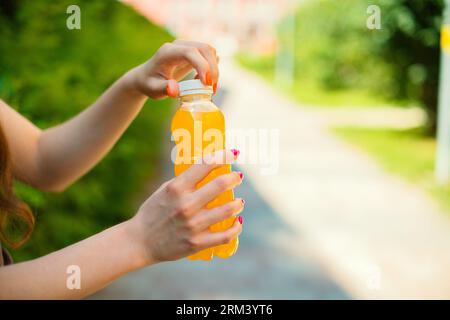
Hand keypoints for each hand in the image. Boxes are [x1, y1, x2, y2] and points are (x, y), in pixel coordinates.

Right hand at [129, 150, 243, 263]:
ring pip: (227, 209)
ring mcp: (193, 225)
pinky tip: (237, 221)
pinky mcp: (197, 243)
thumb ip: (185, 181)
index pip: (205, 165)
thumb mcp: (164, 190)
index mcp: (176, 188)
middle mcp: (186, 205)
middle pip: (220, 185)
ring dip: (238, 203)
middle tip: (237, 177)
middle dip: (234, 178)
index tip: (233, 153)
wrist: (140, 242)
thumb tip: (208, 169)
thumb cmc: (153, 212)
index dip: (223, 156)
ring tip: (239, 201)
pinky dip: (236, 227)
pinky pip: (225, 235)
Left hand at [130, 40, 218, 99]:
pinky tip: (201, 80)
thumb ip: (164, 89)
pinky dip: (212, 68)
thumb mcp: (153, 89)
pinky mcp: (193, 51)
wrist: (147, 76)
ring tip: (205, 86)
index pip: (190, 52)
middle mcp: (179, 45)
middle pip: (204, 49)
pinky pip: (209, 55)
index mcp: (168, 52)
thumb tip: (175, 90)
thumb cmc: (150, 83)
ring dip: (214, 69)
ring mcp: (187, 46)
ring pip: (210, 51)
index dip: (202, 66)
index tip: (206, 84)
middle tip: (211, 89)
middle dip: (212, 69)